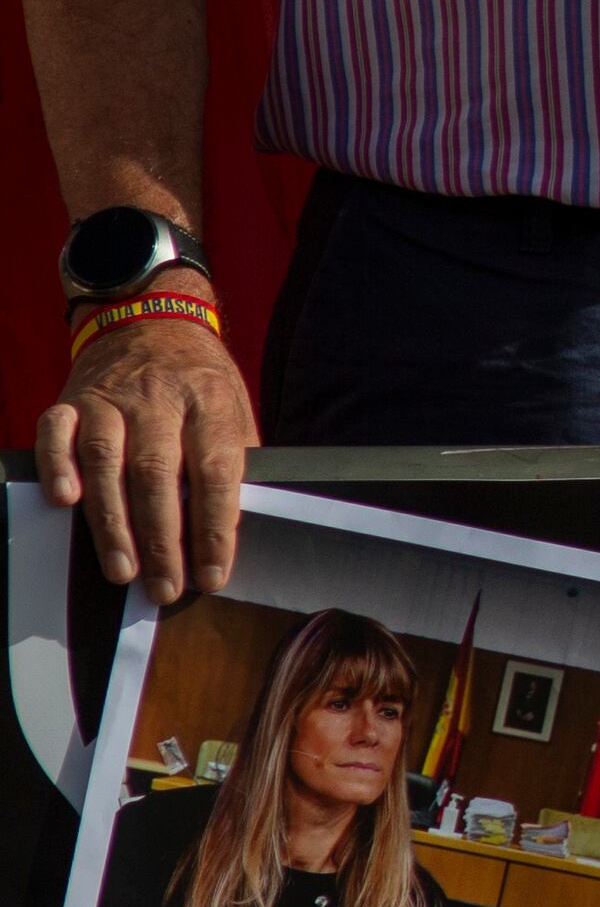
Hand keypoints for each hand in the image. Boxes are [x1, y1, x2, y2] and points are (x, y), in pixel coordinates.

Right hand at [38, 295, 248, 599]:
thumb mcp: (234, 409)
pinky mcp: (72, 399)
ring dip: (113, 521)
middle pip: (160, 474)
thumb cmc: (200, 381)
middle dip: (163, 539)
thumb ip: (233, 460)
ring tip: (122, 569)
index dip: (215, 527)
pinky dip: (59, 465)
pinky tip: (65, 502)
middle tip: (164, 587)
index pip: (217, 471)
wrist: (152, 318)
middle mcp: (160, 399)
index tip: (213, 573)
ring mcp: (111, 398)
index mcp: (211, 403)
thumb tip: (235, 527)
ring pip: (107, 461)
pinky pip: (58, 432)